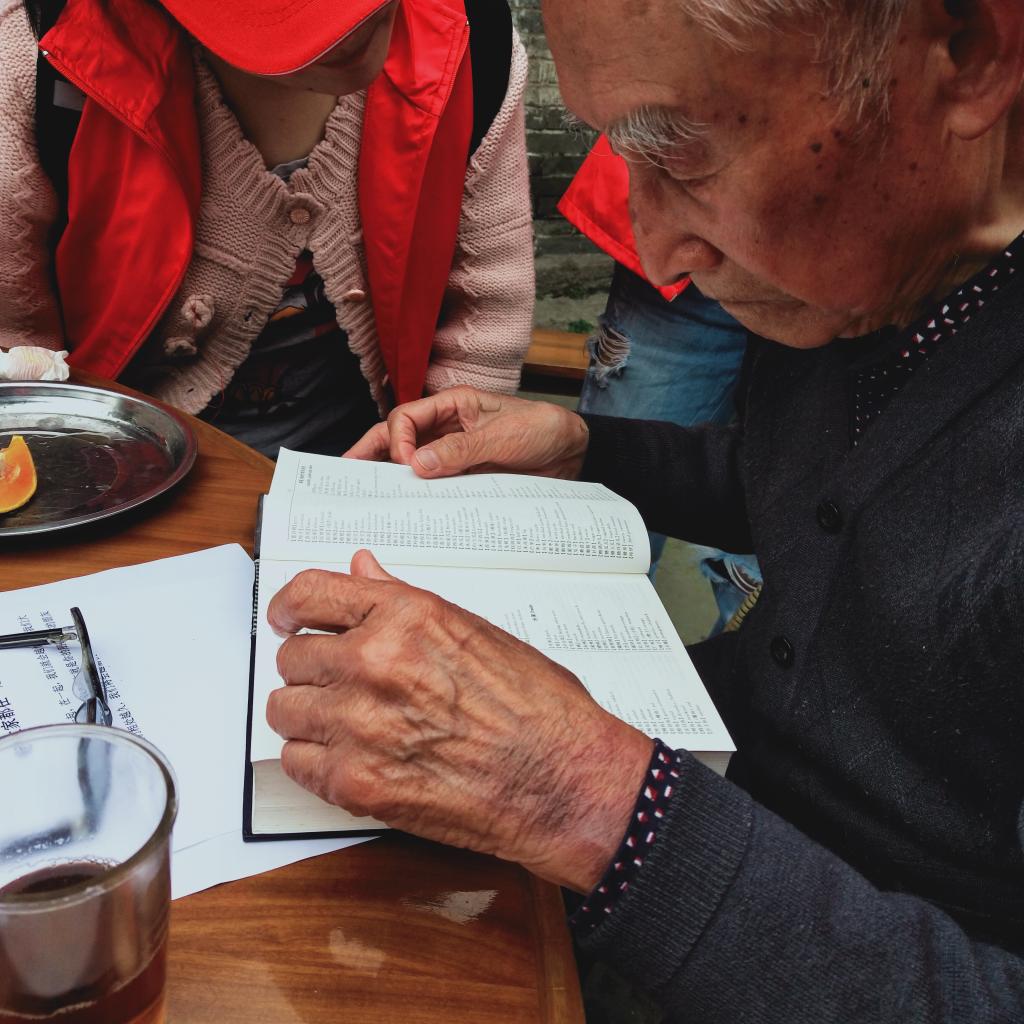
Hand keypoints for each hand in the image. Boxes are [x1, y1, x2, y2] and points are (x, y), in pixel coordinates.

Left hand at [266, 550, 652, 891]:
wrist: (563, 780)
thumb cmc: (537, 708)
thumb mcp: (474, 632)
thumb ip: (403, 601)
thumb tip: (363, 569)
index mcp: (405, 616)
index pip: (309, 594)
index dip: (287, 607)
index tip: (284, 619)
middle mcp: (374, 662)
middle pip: (291, 657)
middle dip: (311, 670)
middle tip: (340, 685)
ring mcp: (360, 724)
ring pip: (284, 711)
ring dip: (309, 716)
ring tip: (349, 725)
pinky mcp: (356, 783)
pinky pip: (296, 764)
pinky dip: (316, 762)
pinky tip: (354, 759)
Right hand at [344, 386, 589, 479]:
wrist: (574, 452)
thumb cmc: (543, 429)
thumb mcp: (502, 437)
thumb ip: (461, 450)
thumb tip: (419, 465)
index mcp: (454, 406)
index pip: (407, 418)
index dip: (398, 440)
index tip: (406, 465)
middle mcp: (448, 429)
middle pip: (399, 439)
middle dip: (371, 454)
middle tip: (347, 475)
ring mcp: (454, 455)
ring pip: (413, 465)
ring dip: (393, 478)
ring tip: (370, 496)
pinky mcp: (465, 478)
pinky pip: (436, 487)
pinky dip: (421, 497)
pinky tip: (409, 510)